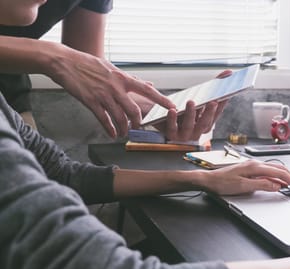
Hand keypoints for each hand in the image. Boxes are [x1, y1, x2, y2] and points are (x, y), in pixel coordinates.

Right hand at [49, 48, 174, 137]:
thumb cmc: (88, 64)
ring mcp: (103, 95)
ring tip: (124, 134)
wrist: (64, 62)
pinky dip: (109, 129)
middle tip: (138, 129)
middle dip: (138, 123)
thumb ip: (131, 79)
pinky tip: (112, 134)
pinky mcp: (90, 101)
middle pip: (134, 110)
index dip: (161, 99)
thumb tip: (149, 85)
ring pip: (120, 118)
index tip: (172, 107)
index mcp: (122, 78)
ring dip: (124, 129)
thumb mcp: (112, 68)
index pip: (147, 90)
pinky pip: (104, 119)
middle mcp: (115, 87)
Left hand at [151, 70, 231, 141]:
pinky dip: (172, 119)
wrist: (164, 123)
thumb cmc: (185, 111)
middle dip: (209, 112)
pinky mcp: (171, 134)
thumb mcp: (198, 100)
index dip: (221, 106)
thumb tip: (229, 72)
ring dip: (190, 114)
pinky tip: (172, 110)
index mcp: (206, 124)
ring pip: (189, 125)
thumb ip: (214, 86)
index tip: (226, 96)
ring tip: (191, 102)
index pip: (216, 115)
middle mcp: (197, 132)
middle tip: (213, 102)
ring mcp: (185, 135)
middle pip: (205, 123)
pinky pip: (172, 128)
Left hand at [202, 160, 289, 195]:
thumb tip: (277, 185)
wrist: (208, 180)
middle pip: (281, 170)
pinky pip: (269, 173)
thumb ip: (262, 185)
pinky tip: (280, 184)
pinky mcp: (251, 171)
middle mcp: (256, 164)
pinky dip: (278, 179)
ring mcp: (254, 167)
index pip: (280, 173)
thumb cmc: (222, 183)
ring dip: (287, 178)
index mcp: (256, 167)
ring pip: (276, 171)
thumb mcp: (243, 187)